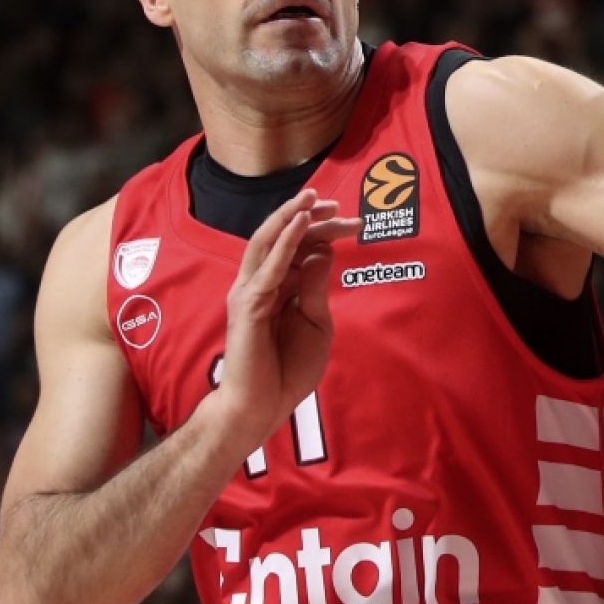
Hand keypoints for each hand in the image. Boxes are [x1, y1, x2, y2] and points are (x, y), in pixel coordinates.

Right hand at [209, 189, 359, 451]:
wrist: (262, 405)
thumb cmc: (288, 369)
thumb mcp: (316, 323)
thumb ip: (317, 287)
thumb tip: (323, 251)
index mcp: (279, 287)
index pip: (301, 247)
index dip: (325, 232)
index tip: (354, 224)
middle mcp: (261, 282)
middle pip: (285, 238)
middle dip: (310, 217)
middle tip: (337, 204)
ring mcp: (250, 291)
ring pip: (268, 242)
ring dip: (291, 216)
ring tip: (312, 198)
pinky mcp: (248, 303)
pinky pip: (268, 266)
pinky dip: (285, 240)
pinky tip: (301, 223)